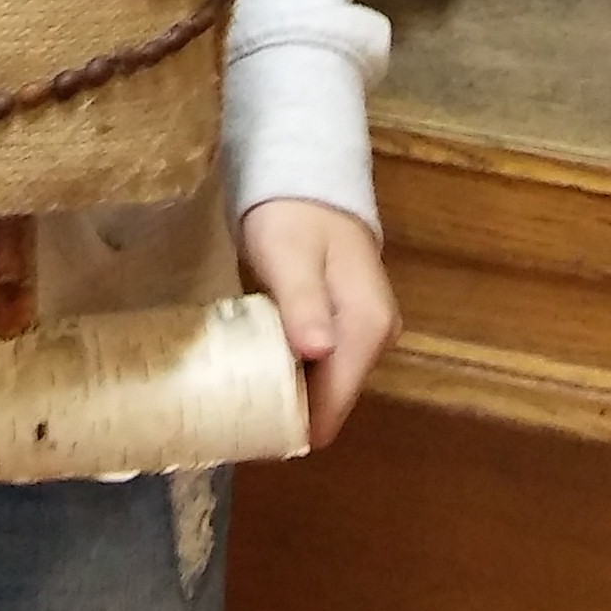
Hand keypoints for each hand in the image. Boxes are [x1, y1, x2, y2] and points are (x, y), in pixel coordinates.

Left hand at [238, 199, 398, 449]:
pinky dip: (291, 374)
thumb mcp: (290, 257)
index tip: (247, 437)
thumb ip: (303, 305)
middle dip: (288, 415)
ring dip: (288, 395)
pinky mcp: (347, 323)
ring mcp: (365, 331)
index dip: (294, 426)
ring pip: (325, 384)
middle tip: (234, 420)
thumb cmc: (292, 214)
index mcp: (367, 328)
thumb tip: (318, 353)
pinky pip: (321, 365)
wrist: (305, 174)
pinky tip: (258, 372)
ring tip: (239, 402)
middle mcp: (376, 337)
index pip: (334, 404)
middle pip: (331, 400)